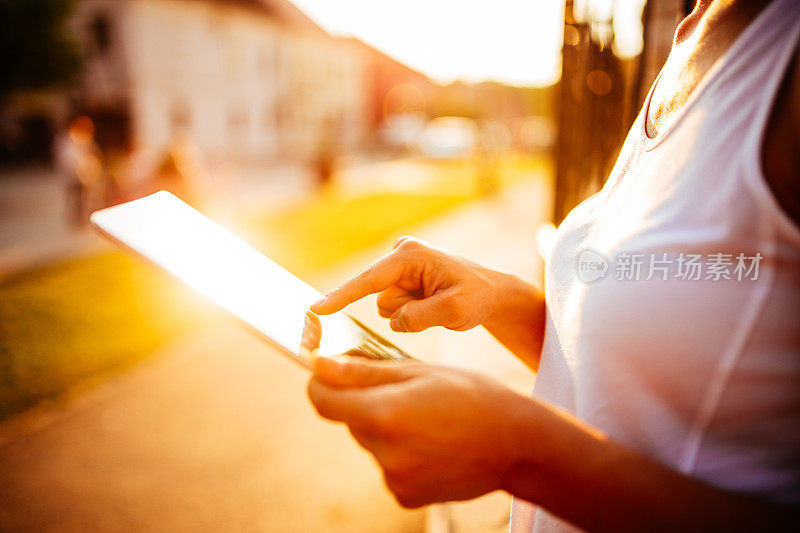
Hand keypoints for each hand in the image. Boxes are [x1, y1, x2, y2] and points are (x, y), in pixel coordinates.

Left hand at [307, 355, 532, 507]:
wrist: (517, 445)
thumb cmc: (473, 396)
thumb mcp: (419, 372)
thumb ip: (363, 371)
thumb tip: (319, 364)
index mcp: (383, 413)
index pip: (322, 400)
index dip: (322, 382)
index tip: (331, 371)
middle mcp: (383, 451)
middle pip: (349, 419)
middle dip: (366, 401)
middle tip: (404, 390)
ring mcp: (394, 478)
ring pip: (370, 441)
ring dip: (385, 426)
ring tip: (427, 417)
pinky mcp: (405, 495)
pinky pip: (388, 465)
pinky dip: (400, 451)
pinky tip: (432, 442)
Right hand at [311, 236, 499, 332]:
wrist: (491, 293)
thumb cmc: (477, 297)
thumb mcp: (454, 311)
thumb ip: (419, 317)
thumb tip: (395, 320)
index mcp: (411, 255)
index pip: (368, 281)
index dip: (340, 296)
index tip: (314, 309)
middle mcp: (401, 254)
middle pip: (380, 298)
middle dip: (404, 312)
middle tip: (438, 307)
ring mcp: (400, 265)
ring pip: (386, 307)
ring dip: (409, 314)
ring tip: (437, 305)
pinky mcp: (401, 277)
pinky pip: (393, 308)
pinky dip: (411, 313)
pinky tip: (432, 304)